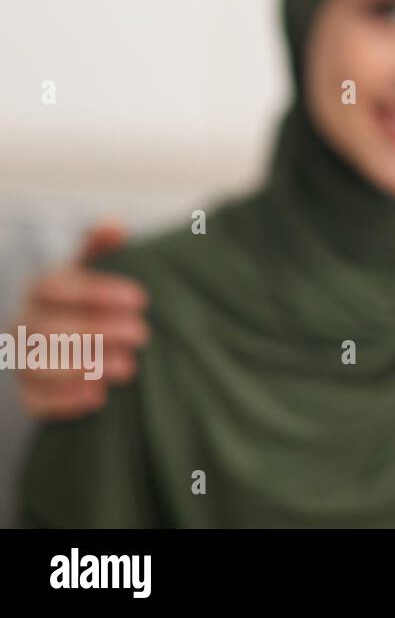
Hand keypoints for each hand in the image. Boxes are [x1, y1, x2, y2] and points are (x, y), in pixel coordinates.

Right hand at [8, 220, 148, 419]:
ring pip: (39, 364)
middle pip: (50, 328)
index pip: (58, 286)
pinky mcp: (26, 393)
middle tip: (143, 334)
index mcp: (40, 289)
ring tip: (129, 368)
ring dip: (84, 366)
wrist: (63, 341)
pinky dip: (65, 400)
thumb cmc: (85, 299)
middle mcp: (23, 322)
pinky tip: (98, 397)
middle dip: (98, 331)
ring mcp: (20, 358)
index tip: (141, 299)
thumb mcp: (91, 269)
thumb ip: (100, 246)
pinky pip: (35, 400)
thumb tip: (114, 224)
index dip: (97, 292)